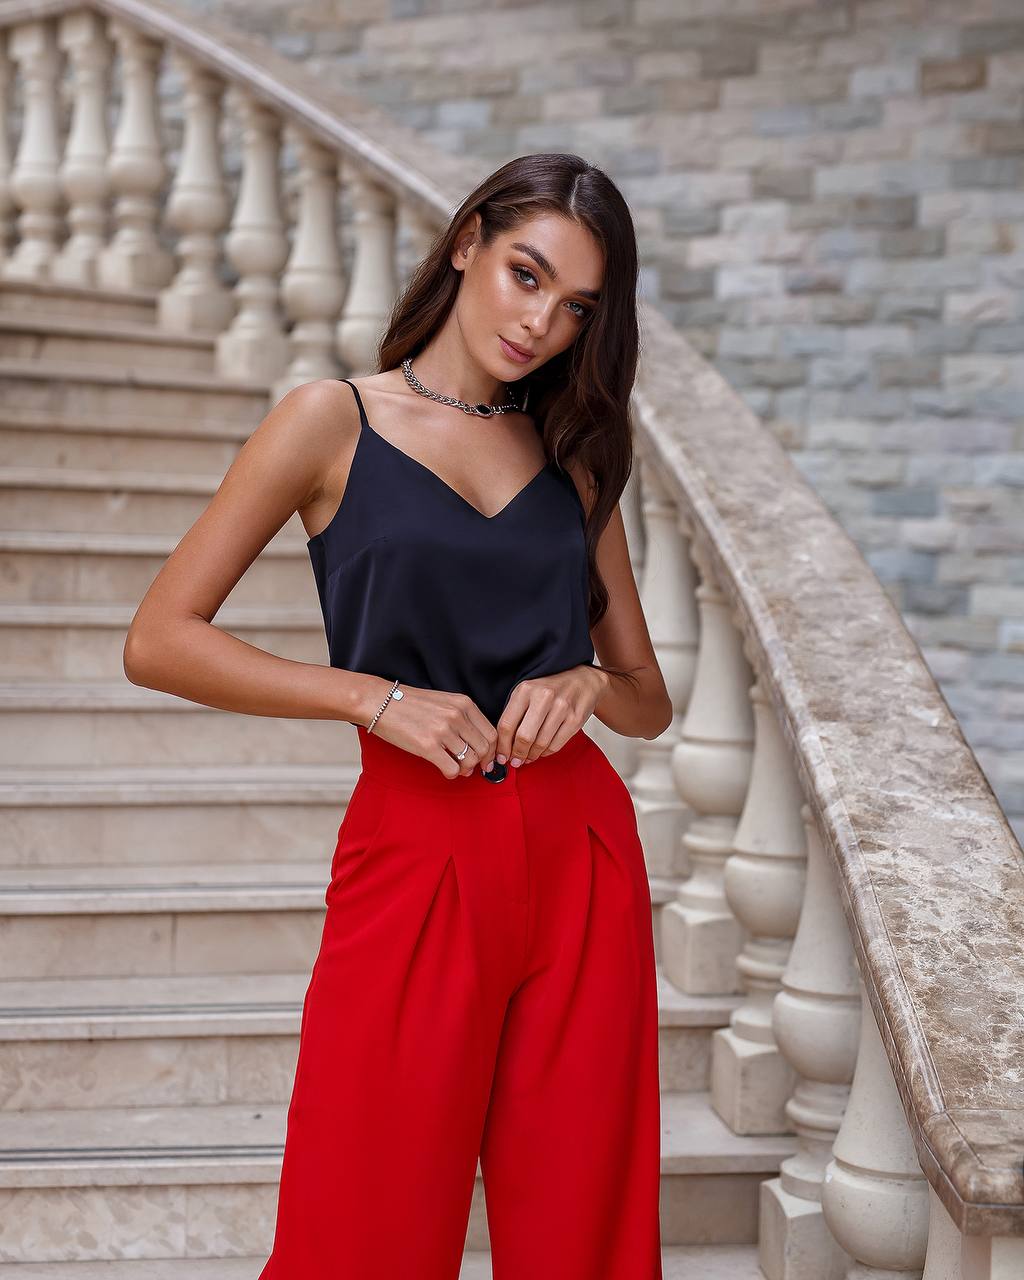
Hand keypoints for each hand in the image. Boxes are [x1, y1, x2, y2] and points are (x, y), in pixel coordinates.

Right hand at [365, 682, 496, 779]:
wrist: (380, 702)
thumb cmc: (410, 703)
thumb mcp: (444, 701)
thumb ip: (463, 718)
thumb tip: (477, 745)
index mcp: (463, 704)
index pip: (491, 733)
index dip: (492, 751)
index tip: (487, 759)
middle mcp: (456, 716)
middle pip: (484, 749)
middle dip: (480, 762)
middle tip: (470, 767)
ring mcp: (442, 731)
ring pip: (470, 761)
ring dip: (465, 769)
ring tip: (456, 767)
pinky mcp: (427, 746)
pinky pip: (452, 769)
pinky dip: (451, 773)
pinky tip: (443, 768)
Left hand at [493, 665, 609, 770]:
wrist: (584, 680)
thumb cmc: (551, 688)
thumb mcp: (528, 691)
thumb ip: (515, 713)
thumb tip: (503, 744)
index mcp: (526, 690)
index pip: (506, 724)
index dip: (502, 746)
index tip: (501, 756)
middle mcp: (544, 697)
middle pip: (524, 737)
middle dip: (517, 754)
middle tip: (515, 761)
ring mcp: (562, 708)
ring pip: (540, 744)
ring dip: (531, 755)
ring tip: (527, 757)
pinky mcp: (575, 719)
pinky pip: (555, 745)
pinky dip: (545, 753)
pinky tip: (541, 751)